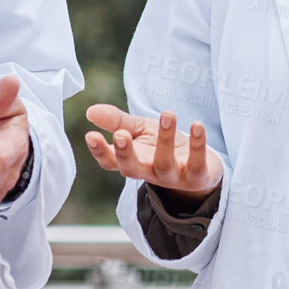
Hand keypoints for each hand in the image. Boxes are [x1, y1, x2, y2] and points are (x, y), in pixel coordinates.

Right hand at [83, 103, 222, 196]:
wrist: (198, 168)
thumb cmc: (161, 147)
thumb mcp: (139, 131)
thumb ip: (117, 121)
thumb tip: (90, 110)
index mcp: (132, 161)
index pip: (109, 161)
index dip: (99, 151)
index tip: (91, 135)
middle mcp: (148, 172)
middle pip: (131, 169)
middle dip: (125, 153)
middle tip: (120, 134)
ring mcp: (172, 177)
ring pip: (164, 164)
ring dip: (165, 139)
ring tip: (167, 114)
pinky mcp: (196, 176)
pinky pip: (196, 164)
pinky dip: (197, 146)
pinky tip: (197, 126)